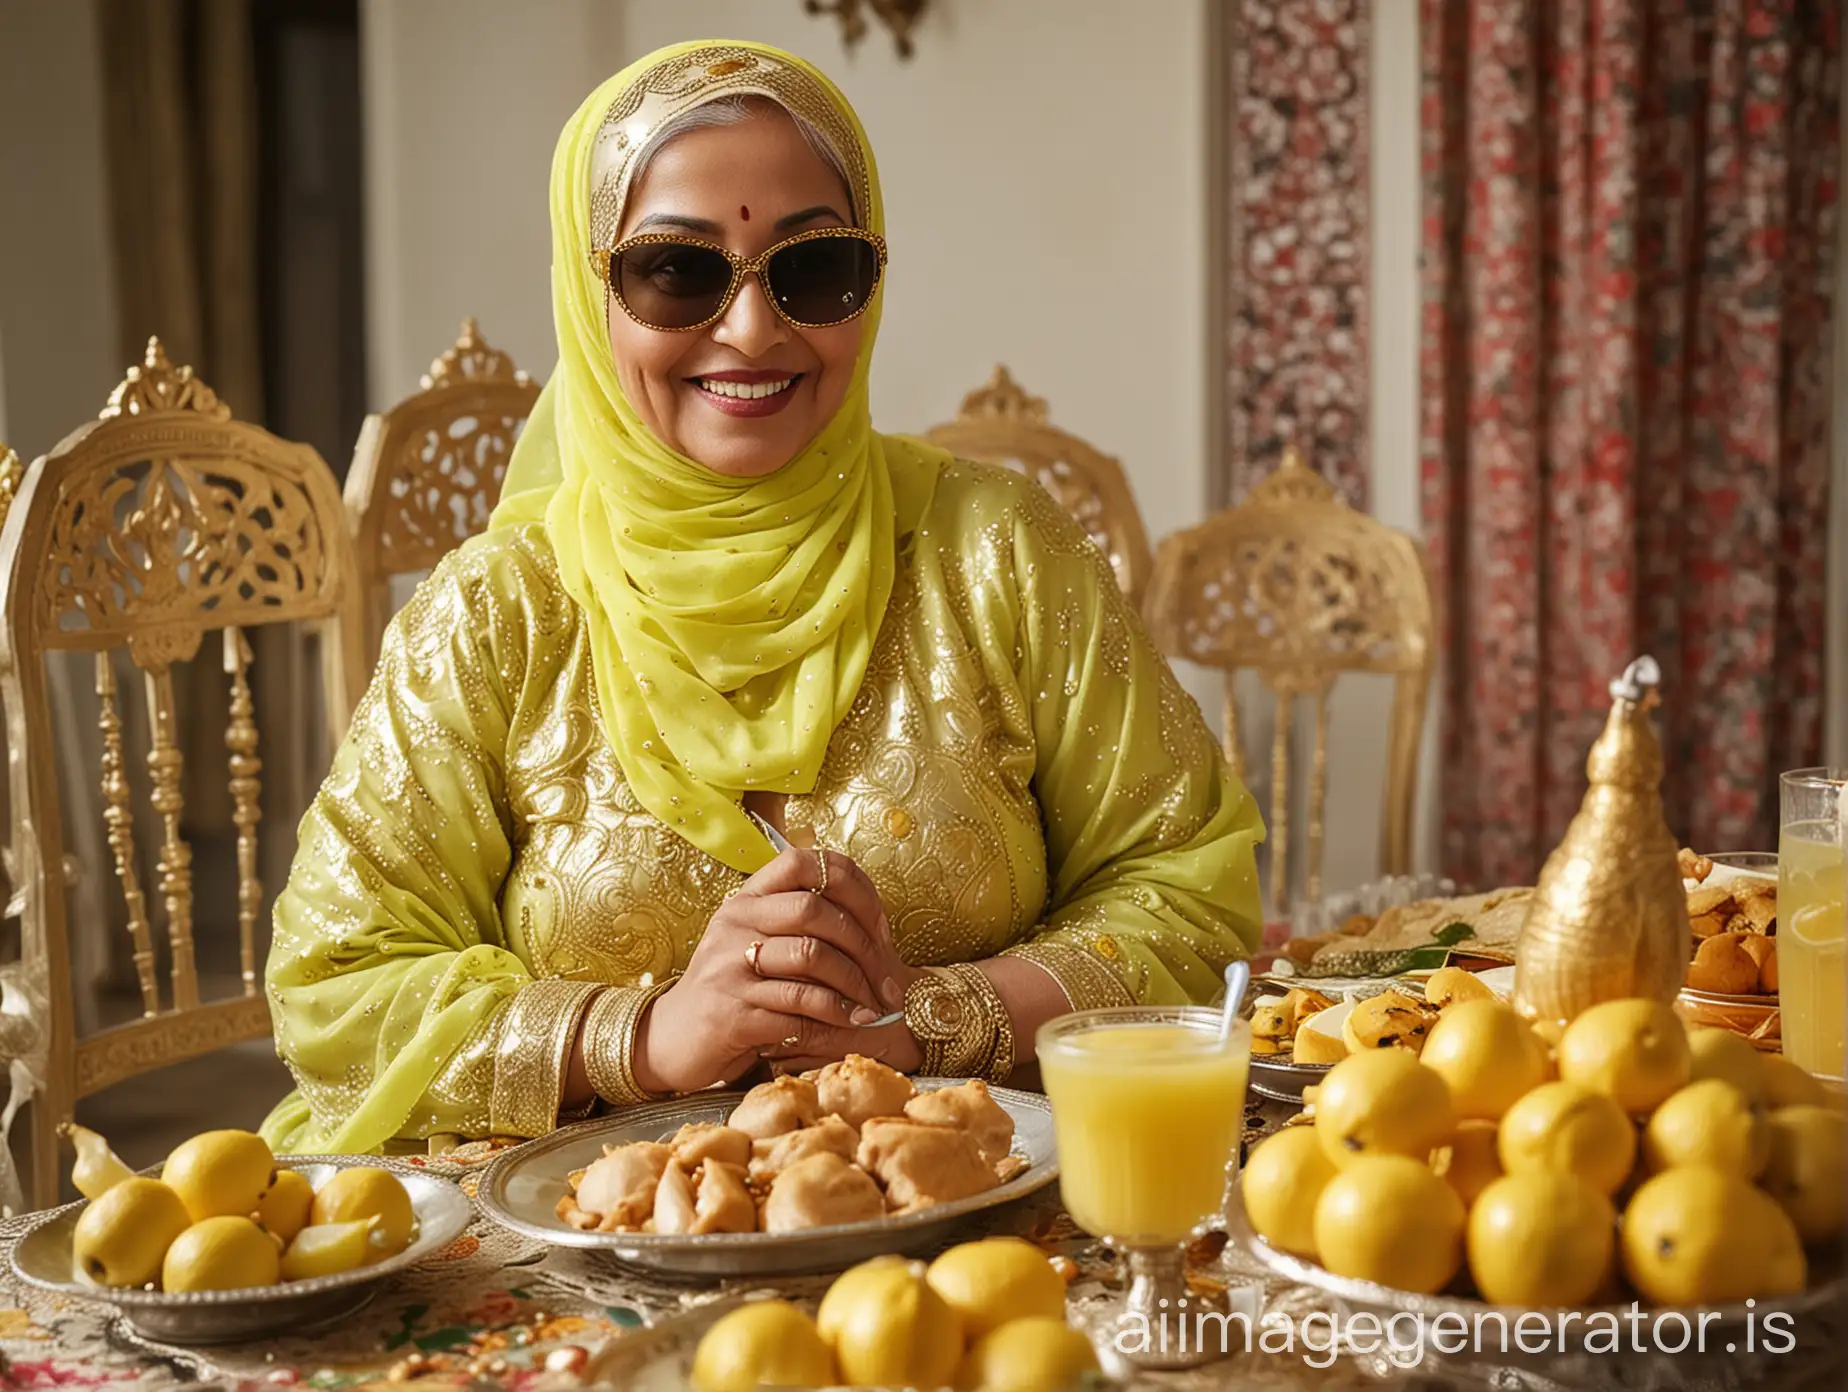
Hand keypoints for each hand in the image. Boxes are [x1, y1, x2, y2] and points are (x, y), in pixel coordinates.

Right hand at [632, 847, 923, 1093]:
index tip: (879, 926)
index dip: (853, 886)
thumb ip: (798, 924)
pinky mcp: (732, 1013)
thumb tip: (871, 920)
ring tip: (877, 1007)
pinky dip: (835, 1016)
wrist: (672, 1039)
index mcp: (746, 899)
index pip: (803, 862)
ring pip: (812, 957)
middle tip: (889, 981)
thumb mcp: (756, 943)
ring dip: (856, 986)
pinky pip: (798, 1008)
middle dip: (865, 947)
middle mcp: (734, 923)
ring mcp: (729, 967)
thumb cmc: (732, 988)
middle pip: (815, 911)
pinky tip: (854, 1023)